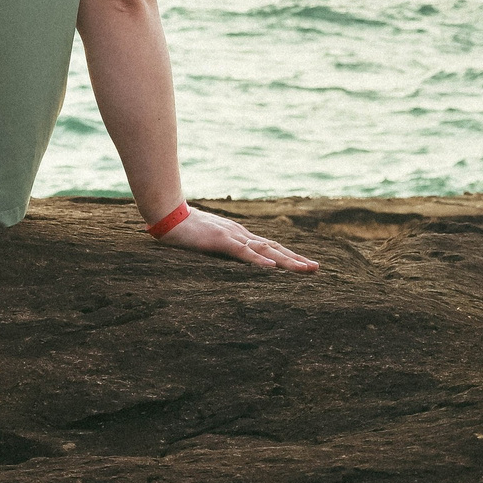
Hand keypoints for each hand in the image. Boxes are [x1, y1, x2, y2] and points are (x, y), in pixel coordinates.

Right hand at [155, 206, 318, 271]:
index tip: (304, 264)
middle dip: (296, 259)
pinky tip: (272, 267)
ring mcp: (231, 236)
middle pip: (274, 248)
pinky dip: (258, 260)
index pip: (268, 246)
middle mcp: (240, 234)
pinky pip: (242, 252)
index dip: (287, 255)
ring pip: (265, 250)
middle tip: (317, 269)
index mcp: (237, 235)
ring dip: (287, 261)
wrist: (166, 213)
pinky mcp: (219, 240)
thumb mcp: (205, 237)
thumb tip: (226, 252)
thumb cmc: (181, 225)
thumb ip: (218, 244)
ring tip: (306, 269)